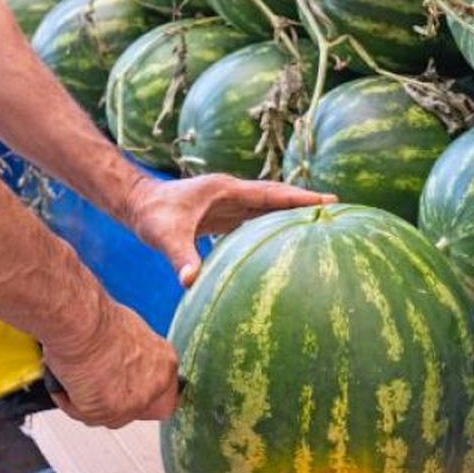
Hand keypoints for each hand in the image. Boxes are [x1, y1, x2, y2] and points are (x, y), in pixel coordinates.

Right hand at [41, 299, 178, 426]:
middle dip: (118, 405)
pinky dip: (70, 402)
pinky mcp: (109, 412)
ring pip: (110, 417)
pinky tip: (67, 383)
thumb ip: (135, 358)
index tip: (126, 390)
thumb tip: (124, 365)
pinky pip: (85, 415)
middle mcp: (156, 385)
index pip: (164, 395)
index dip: (141, 395)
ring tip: (76, 378)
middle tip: (98, 389)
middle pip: (141, 412)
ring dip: (91, 402)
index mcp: (165, 363)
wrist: (80, 322)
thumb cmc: (97, 320)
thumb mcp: (129, 334)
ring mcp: (134, 402)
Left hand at [124, 174, 335, 286]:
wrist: (136, 205)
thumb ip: (180, 257)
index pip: (270, 194)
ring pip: (267, 206)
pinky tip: (286, 238)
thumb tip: (192, 281)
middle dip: (304, 200)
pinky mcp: (224, 214)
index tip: (327, 199)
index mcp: (225, 190)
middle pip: (276, 196)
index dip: (298, 197)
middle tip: (337, 206)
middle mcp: (231, 193)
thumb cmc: (151, 217)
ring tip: (320, 221)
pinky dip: (273, 224)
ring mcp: (229, 202)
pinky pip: (255, 218)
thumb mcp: (165, 236)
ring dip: (291, 211)